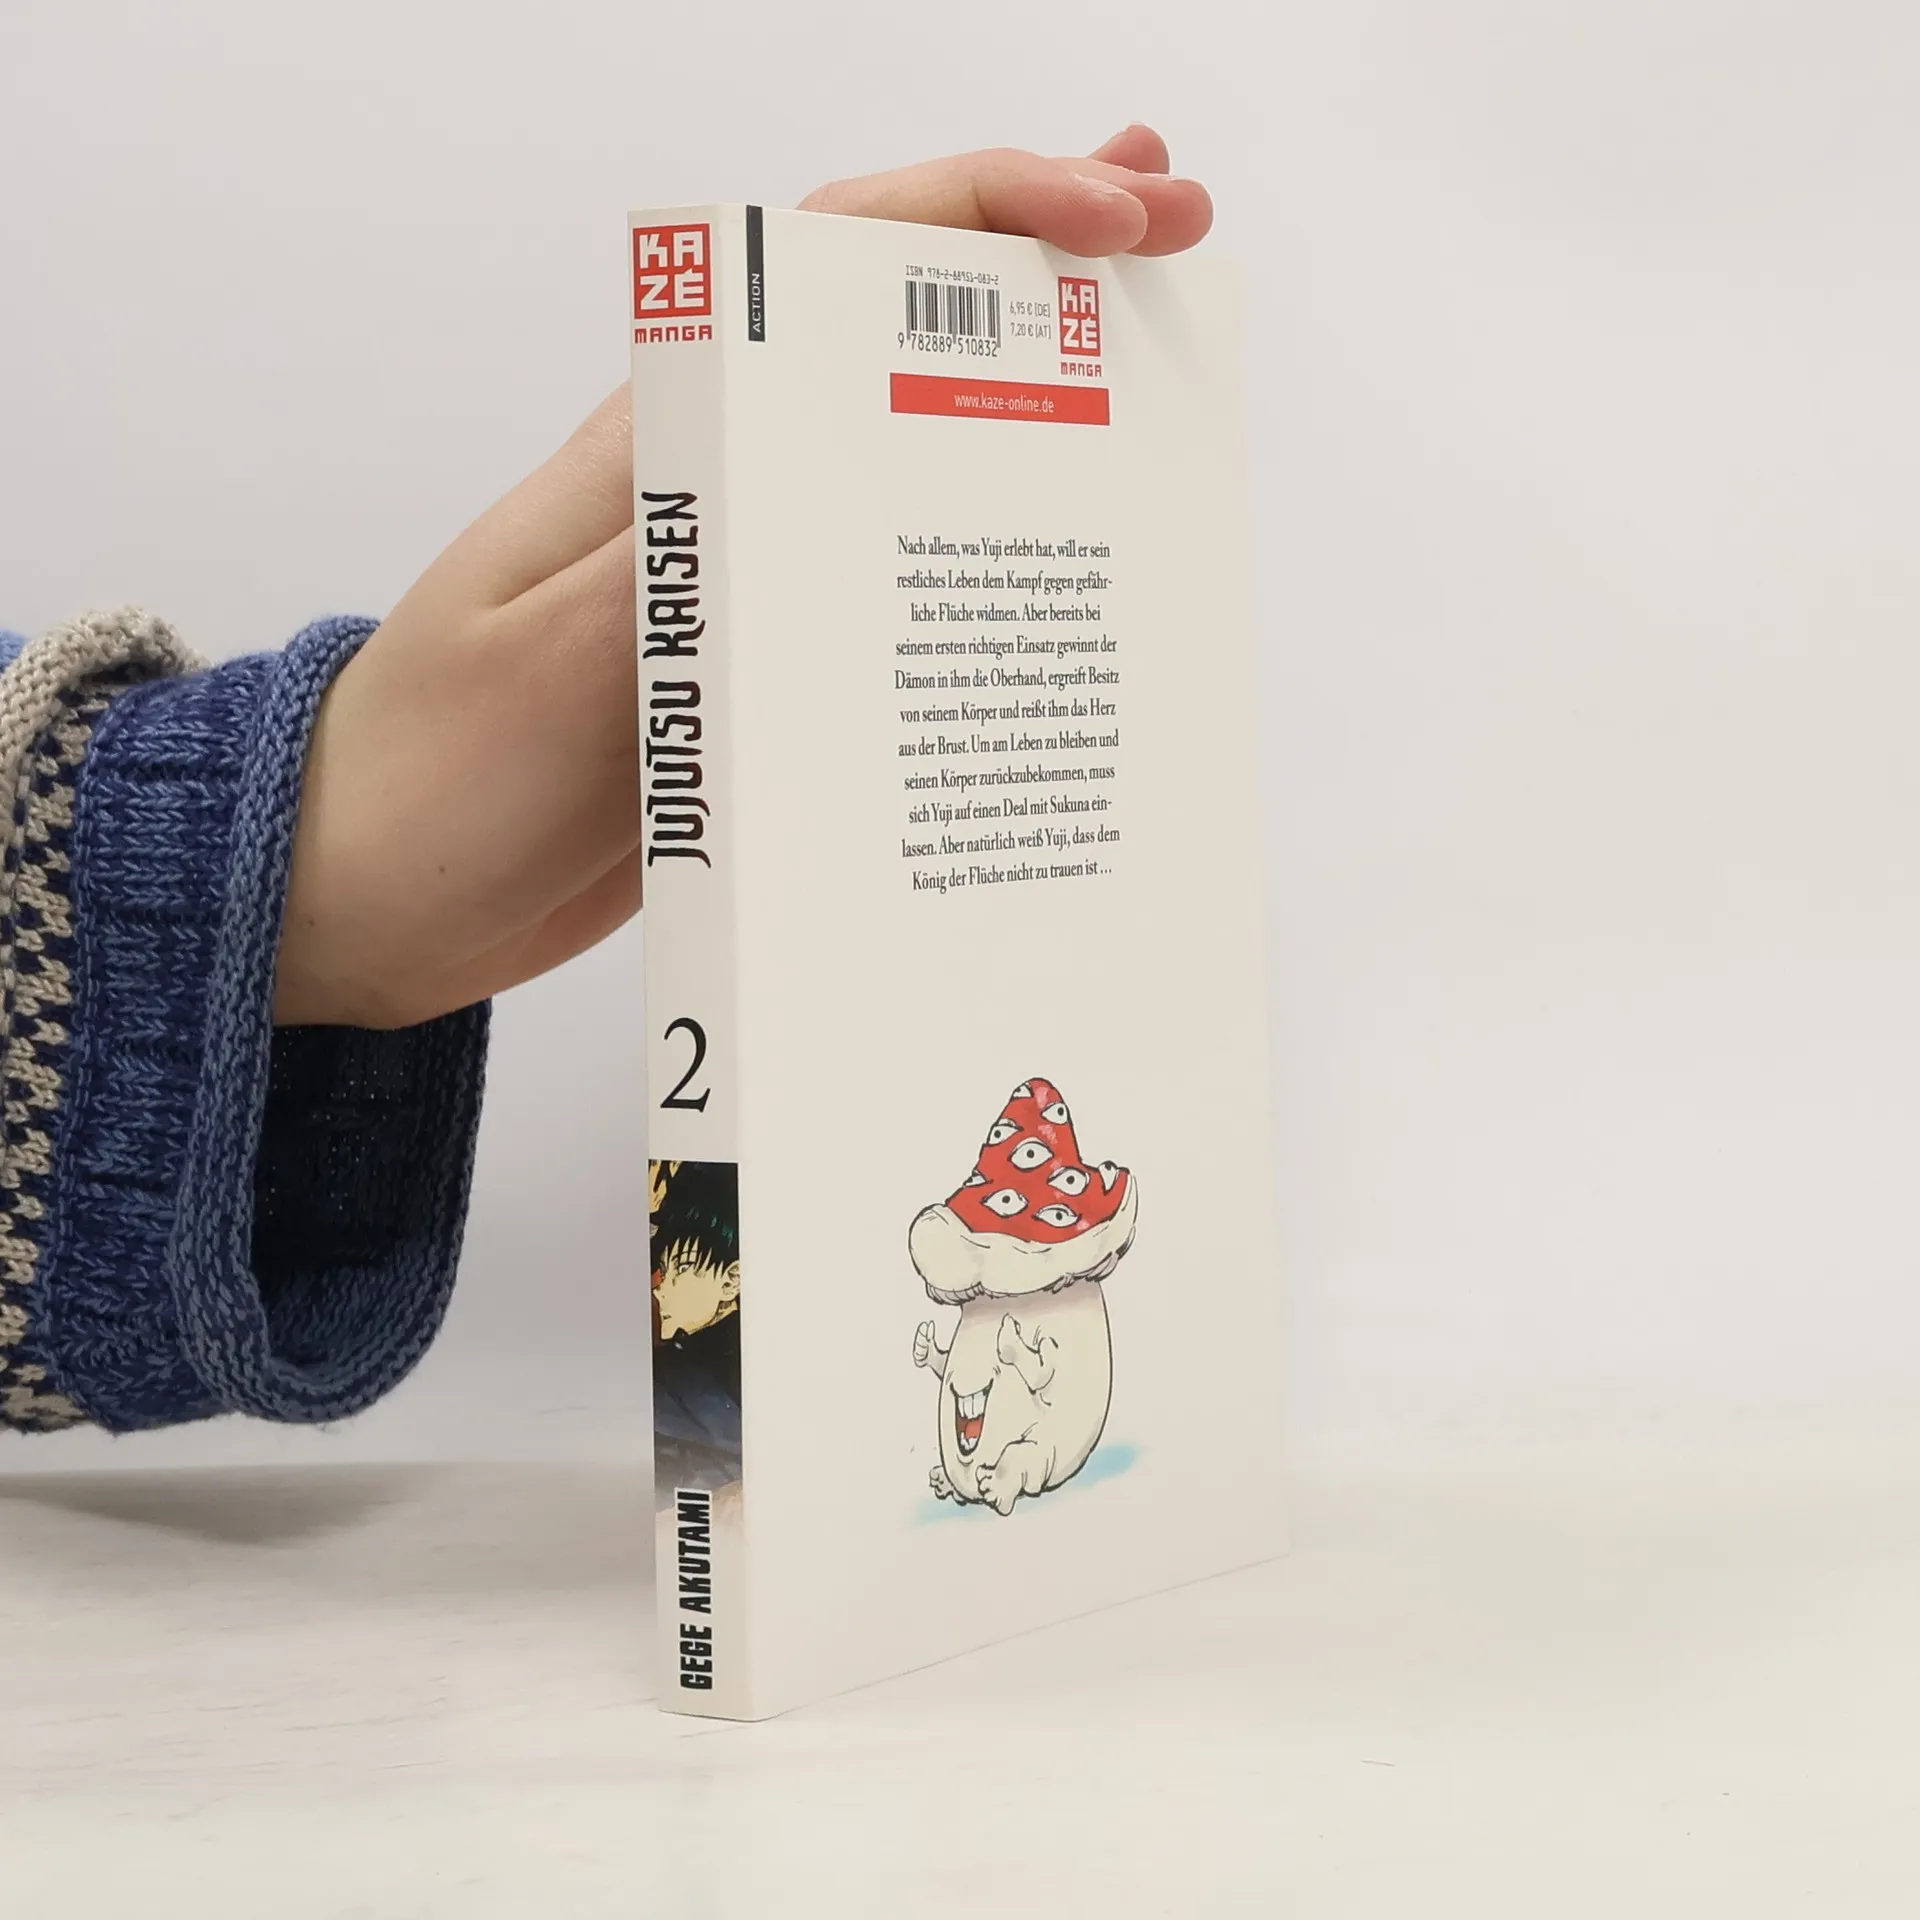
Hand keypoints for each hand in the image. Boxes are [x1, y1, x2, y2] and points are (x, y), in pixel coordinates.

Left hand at [274, 127, 1212, 1027]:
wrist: (371, 896)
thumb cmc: (430, 775)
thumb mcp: (547, 673)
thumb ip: (675, 576)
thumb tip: (819, 488)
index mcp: (664, 449)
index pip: (835, 268)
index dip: (982, 214)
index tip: (1112, 216)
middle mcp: (725, 494)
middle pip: (902, 340)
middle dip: (1046, 272)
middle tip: (1182, 241)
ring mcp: (752, 585)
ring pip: (914, 463)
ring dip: (1040, 409)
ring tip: (1165, 372)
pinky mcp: (765, 679)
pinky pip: (892, 601)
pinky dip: (986, 568)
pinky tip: (1065, 580)